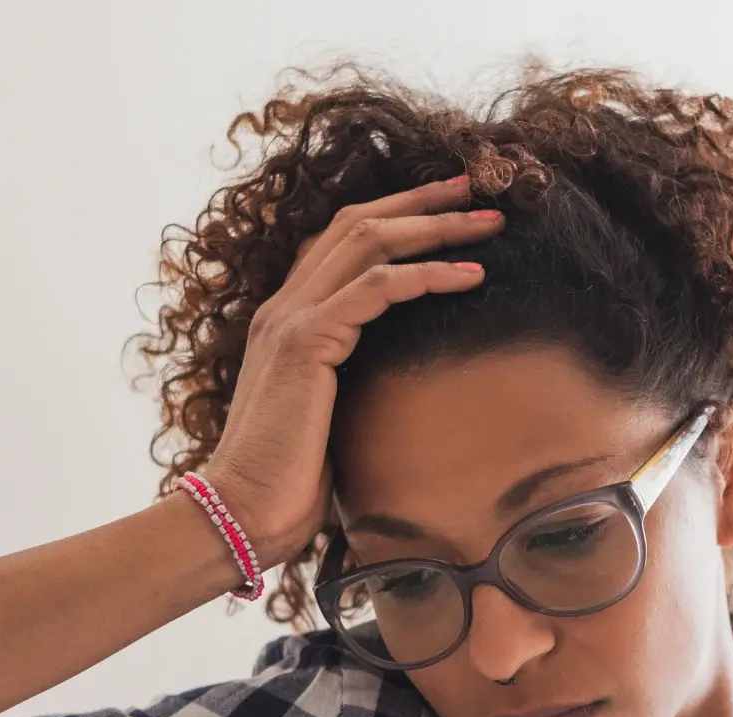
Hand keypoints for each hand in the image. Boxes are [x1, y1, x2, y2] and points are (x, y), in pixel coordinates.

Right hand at [196, 174, 505, 570]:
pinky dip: (427, 275)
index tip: (450, 208)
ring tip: (489, 224)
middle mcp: (284, 307)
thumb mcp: (328, 420)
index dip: (397, 217)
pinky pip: (376, 287)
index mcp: (287, 321)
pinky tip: (471, 277)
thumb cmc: (288, 483)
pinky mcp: (306, 343)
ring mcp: (290, 319)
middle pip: (359, 223)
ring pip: (370, 241)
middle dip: (424, 201)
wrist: (243, 512)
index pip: (341, 242)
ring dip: (436, 226)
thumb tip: (402, 385)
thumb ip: (352, 386)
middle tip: (479, 189)